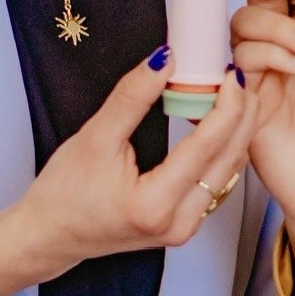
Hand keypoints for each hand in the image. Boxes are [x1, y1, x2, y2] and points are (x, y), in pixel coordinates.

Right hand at [12, 45, 257, 282]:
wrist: (52, 234)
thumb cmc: (65, 193)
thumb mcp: (94, 138)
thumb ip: (131, 98)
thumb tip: (164, 60)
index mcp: (155, 204)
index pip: (207, 146)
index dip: (227, 106)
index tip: (231, 75)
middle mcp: (178, 223)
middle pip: (230, 160)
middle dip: (242, 115)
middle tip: (238, 77)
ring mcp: (185, 228)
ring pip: (229, 172)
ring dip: (237, 132)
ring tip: (231, 94)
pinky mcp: (186, 224)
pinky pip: (218, 182)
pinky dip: (224, 149)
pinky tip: (219, 123)